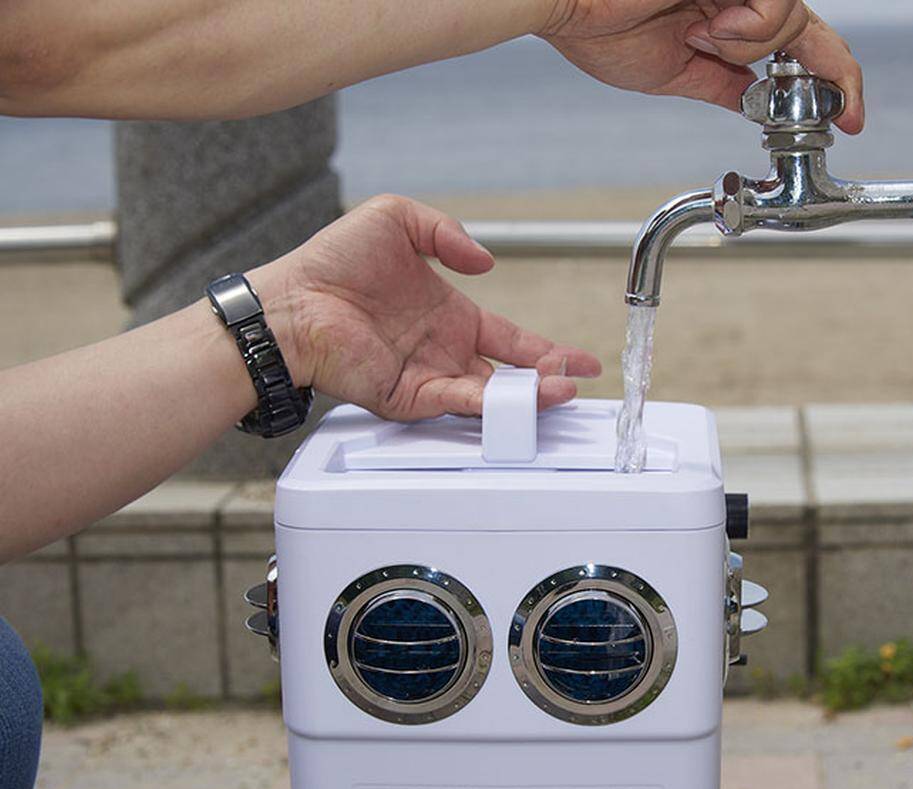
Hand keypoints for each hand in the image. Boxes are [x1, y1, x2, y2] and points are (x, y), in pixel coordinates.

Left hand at [251, 195, 601, 420]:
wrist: (291, 299)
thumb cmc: (332, 261)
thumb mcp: (396, 219)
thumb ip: (445, 233)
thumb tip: (485, 263)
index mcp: (449, 315)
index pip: (510, 339)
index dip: (547, 350)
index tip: (581, 361)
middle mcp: (443, 350)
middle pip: (510, 375)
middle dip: (548, 381)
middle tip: (578, 384)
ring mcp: (427, 376)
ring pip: (491, 394)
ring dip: (528, 397)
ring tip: (562, 393)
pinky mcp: (407, 396)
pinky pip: (456, 403)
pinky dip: (489, 406)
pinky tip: (517, 401)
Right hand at [540, 0, 862, 133]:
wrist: (561, 5)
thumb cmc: (596, 25)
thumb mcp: (675, 72)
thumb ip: (724, 85)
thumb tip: (757, 106)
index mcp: (725, 13)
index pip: (801, 44)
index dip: (836, 79)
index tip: (853, 119)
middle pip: (804, 32)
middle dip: (787, 67)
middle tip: (727, 61)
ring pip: (792, 17)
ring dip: (750, 42)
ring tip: (702, 33)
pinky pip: (778, 3)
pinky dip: (746, 26)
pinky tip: (704, 21)